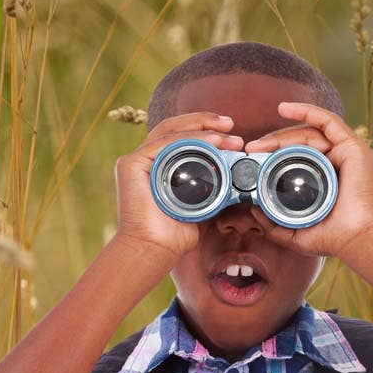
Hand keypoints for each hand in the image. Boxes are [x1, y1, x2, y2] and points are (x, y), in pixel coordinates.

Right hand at [114, 111, 244, 259]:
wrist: (155, 251)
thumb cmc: (175, 235)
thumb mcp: (204, 206)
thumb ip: (216, 191)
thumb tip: (241, 179)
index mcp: (160, 166)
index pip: (182, 138)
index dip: (207, 131)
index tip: (233, 136)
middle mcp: (147, 159)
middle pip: (176, 129)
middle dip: (205, 122)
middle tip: (231, 125)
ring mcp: (137, 160)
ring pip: (171, 132)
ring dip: (201, 127)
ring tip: (226, 130)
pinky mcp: (131, 164)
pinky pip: (164, 143)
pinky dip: (189, 138)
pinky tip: (211, 139)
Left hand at [243, 102, 372, 261]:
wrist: (356, 239)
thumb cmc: (333, 238)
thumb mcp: (294, 232)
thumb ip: (273, 224)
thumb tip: (253, 211)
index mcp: (323, 178)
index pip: (296, 156)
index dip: (273, 153)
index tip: (251, 157)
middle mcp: (334, 162)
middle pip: (299, 142)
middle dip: (273, 143)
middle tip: (250, 149)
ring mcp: (343, 152)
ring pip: (308, 133)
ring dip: (282, 133)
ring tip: (261, 144)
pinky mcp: (351, 145)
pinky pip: (327, 120)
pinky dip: (306, 111)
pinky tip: (284, 109)